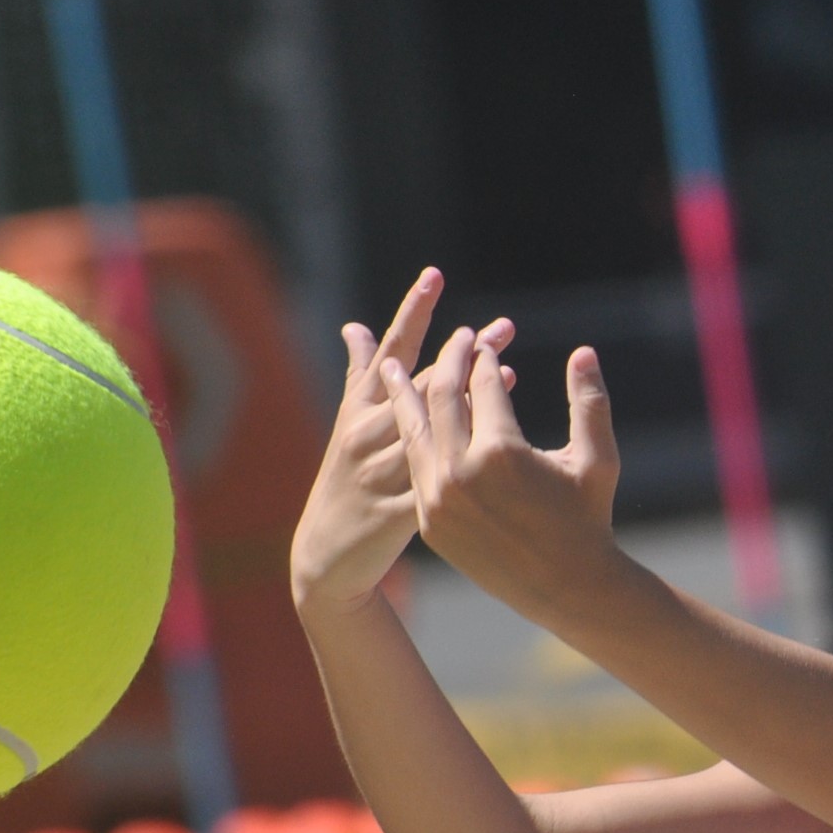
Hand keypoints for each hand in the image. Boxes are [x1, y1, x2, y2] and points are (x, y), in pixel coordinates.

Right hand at [291, 268, 514, 615]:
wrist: (326, 555)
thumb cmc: (344, 480)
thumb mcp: (347, 424)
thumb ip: (359, 374)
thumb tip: (356, 326)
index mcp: (358, 410)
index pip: (390, 352)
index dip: (412, 313)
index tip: (436, 276)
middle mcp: (366, 433)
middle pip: (420, 383)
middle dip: (462, 353)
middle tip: (502, 327)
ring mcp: (380, 470)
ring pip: (429, 425)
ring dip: (470, 395)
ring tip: (506, 366)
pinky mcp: (398, 509)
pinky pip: (438, 474)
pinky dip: (467, 450)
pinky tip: (497, 434)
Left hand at [380, 327, 619, 620]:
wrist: (566, 588)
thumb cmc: (588, 519)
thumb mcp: (597, 458)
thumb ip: (590, 401)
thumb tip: (584, 351)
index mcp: (501, 451)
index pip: (482, 385)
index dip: (484, 359)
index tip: (484, 341)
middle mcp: (461, 473)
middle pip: (442, 399)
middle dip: (448, 363)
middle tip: (453, 340)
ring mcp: (439, 500)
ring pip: (414, 431)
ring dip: (403, 395)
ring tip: (391, 366)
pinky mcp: (429, 523)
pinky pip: (415, 468)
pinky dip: (410, 439)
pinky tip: (406, 422)